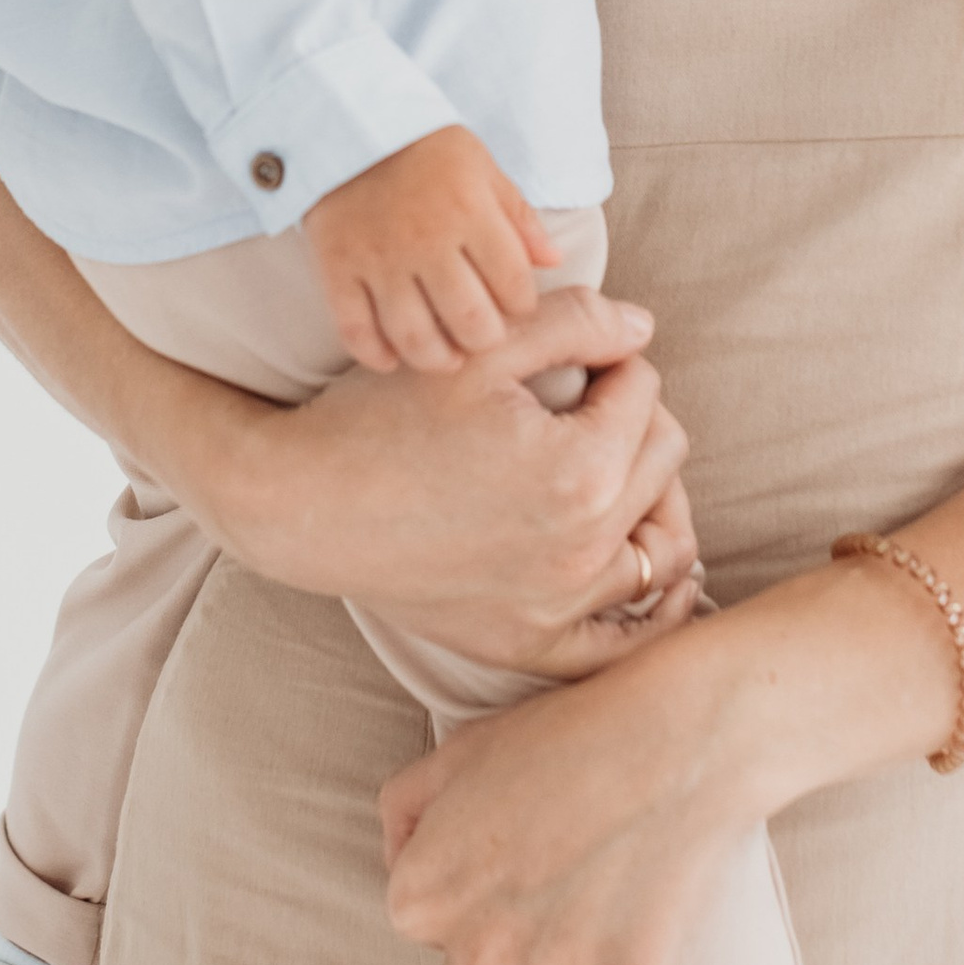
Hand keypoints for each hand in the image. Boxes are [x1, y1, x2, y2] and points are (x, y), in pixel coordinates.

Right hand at [214, 285, 699, 667]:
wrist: (299, 505)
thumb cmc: (381, 418)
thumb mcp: (479, 348)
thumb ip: (576, 322)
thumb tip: (644, 331)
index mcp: (580, 471)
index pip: (645, 390)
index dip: (611, 359)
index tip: (566, 360)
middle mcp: (581, 549)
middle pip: (664, 458)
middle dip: (633, 417)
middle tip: (579, 403)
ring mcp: (557, 606)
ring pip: (663, 545)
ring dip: (653, 498)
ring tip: (612, 470)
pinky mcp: (528, 642)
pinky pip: (626, 640)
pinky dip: (650, 607)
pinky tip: (649, 576)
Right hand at [303, 126, 558, 372]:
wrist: (350, 124)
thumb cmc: (426, 149)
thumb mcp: (483, 168)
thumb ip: (518, 217)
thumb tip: (554, 261)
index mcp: (470, 212)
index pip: (514, 286)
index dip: (522, 307)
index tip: (513, 307)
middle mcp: (426, 240)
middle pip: (469, 321)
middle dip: (485, 340)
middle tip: (481, 337)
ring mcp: (378, 258)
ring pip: (414, 337)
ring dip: (437, 359)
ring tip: (446, 357)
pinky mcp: (337, 268)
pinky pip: (356, 329)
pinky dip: (375, 354)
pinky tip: (392, 357)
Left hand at [380, 622, 750, 964]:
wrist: (684, 739)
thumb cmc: (572, 737)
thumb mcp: (458, 751)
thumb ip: (404, 815)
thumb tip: (402, 867)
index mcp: (420, 899)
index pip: (432, 930)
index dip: (478, 893)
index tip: (521, 862)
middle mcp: (473, 957)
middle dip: (515, 940)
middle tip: (570, 878)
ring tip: (606, 910)